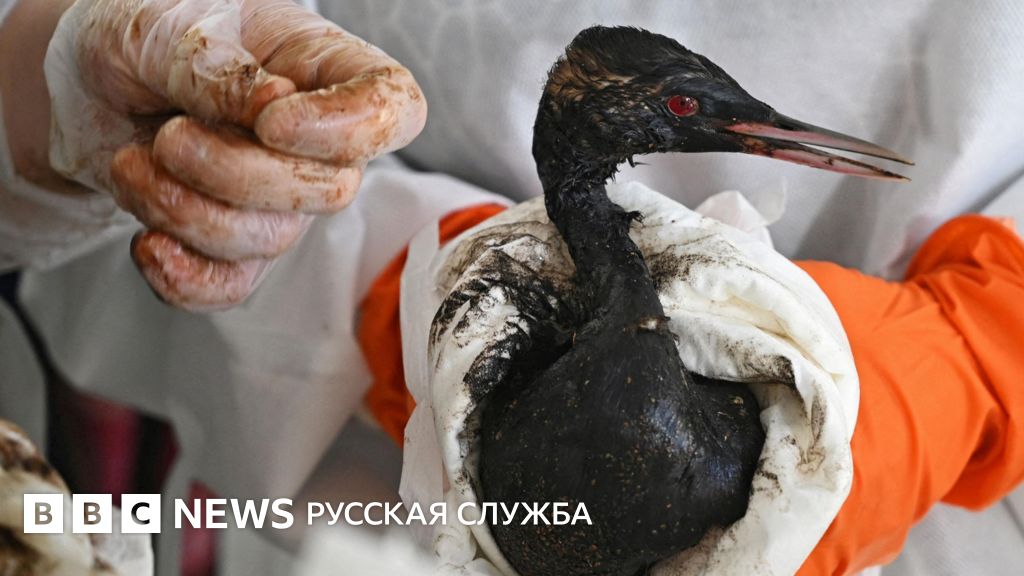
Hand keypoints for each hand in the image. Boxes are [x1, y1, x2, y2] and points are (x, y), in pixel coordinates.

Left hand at [45, 0, 426, 309]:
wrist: (90, 81)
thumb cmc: (147, 37)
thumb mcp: (168, 25)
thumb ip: (218, 66)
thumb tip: (273, 103)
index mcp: (323, 68)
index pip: (395, 109)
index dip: (353, 128)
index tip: (274, 123)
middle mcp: (317, 142)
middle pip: (329, 190)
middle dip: (237, 175)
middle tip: (171, 136)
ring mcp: (281, 200)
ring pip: (271, 239)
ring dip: (187, 211)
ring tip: (133, 161)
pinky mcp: (233, 244)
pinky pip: (230, 285)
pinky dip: (184, 276)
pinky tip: (147, 242)